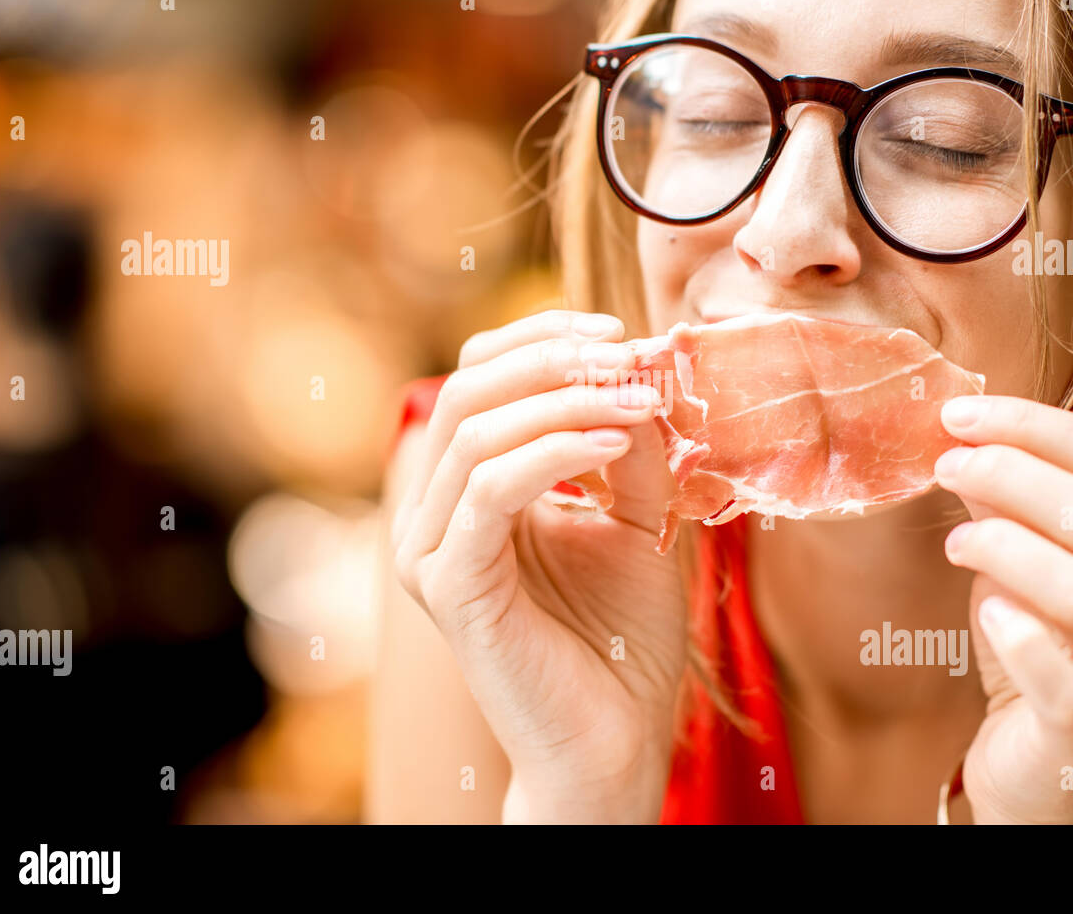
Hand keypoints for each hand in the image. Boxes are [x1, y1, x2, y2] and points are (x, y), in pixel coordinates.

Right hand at [391, 310, 684, 821]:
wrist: (614, 740)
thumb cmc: (623, 639)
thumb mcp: (639, 520)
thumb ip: (632, 450)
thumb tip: (636, 373)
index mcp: (472, 491)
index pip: (479, 379)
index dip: (542, 339)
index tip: (620, 332)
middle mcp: (438, 513)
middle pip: (467, 390)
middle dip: (554, 358)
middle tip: (629, 354)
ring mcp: (434, 549)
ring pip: (476, 430)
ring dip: (565, 399)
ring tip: (639, 398)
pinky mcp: (450, 585)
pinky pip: (492, 488)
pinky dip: (557, 451)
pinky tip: (616, 443)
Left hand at [933, 395, 1072, 823]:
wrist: (1040, 764)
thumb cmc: (1037, 649)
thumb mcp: (1023, 563)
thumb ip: (1008, 503)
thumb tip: (967, 436)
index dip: (1034, 426)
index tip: (960, 414)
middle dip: (1010, 475)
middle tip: (947, 467)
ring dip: (1004, 548)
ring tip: (956, 544)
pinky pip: (1064, 678)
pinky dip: (1019, 636)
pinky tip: (987, 613)